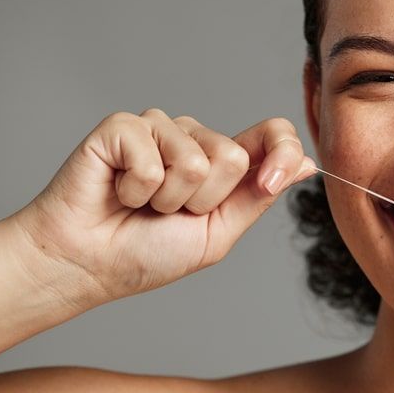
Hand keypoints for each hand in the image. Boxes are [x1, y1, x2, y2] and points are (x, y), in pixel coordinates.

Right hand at [10, 108, 316, 308]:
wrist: (88, 265)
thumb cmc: (146, 253)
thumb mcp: (218, 233)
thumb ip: (259, 195)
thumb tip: (305, 163)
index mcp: (223, 162)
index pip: (272, 132)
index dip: (282, 150)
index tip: (269, 183)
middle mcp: (194, 138)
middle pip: (234, 155)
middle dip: (204, 200)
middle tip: (168, 213)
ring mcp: (158, 128)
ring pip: (197, 158)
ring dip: (169, 199)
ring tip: (142, 204)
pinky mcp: (123, 127)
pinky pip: (153, 156)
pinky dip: (138, 189)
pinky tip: (120, 192)